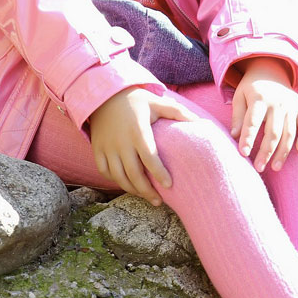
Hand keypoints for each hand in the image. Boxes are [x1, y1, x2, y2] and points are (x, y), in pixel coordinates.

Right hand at [89, 86, 196, 204]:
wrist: (105, 95)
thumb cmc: (136, 100)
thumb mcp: (157, 102)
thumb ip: (178, 112)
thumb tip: (200, 122)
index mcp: (138, 130)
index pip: (149, 157)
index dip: (159, 173)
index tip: (169, 185)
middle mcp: (121, 141)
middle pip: (133, 173)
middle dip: (147, 190)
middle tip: (159, 201)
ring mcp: (107, 147)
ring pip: (118, 176)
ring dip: (133, 190)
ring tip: (146, 196)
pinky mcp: (97, 149)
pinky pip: (104, 171)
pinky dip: (115, 181)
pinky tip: (128, 185)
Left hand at [230, 58, 297, 172]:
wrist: (271, 69)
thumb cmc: (251, 88)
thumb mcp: (239, 97)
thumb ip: (238, 116)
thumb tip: (235, 136)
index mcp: (259, 98)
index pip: (253, 121)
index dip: (248, 138)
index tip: (243, 154)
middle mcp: (278, 102)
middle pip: (273, 132)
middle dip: (266, 152)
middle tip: (259, 168)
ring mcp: (291, 105)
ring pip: (289, 133)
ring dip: (283, 152)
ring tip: (275, 167)